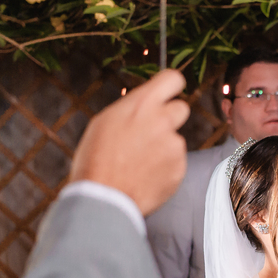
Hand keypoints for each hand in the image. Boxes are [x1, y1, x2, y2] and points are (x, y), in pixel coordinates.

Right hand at [69, 69, 189, 215]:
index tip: (167, 93)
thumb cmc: (96, 160)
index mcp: (142, 104)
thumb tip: (144, 105)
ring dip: (164, 148)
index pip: (172, 79)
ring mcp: (174, 146)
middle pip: (181, 108)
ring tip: (139, 163)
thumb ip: (132, 109)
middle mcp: (163, 121)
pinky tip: (146, 176)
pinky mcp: (180, 168)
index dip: (170, 86)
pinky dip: (165, 168)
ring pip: (175, 140)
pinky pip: (176, 163)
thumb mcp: (105, 121)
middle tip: (151, 132)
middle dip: (169, 118)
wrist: (103, 198)